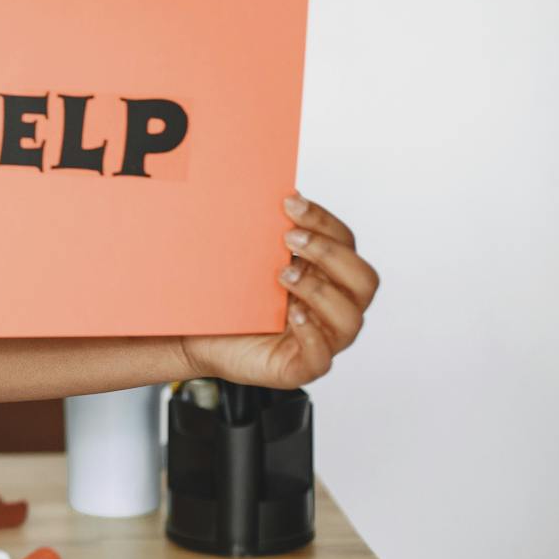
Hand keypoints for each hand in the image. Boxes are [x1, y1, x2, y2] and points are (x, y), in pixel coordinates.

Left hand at [180, 193, 380, 388]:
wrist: (194, 335)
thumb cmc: (227, 296)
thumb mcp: (248, 259)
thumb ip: (267, 232)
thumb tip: (279, 191)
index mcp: (325, 275)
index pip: (346, 243)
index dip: (324, 221)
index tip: (290, 203)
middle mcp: (330, 306)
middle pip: (363, 280)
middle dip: (330, 253)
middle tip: (289, 237)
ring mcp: (320, 339)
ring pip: (350, 318)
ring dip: (320, 290)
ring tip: (283, 275)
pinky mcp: (301, 367)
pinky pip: (321, 357)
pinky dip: (312, 335)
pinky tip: (292, 316)